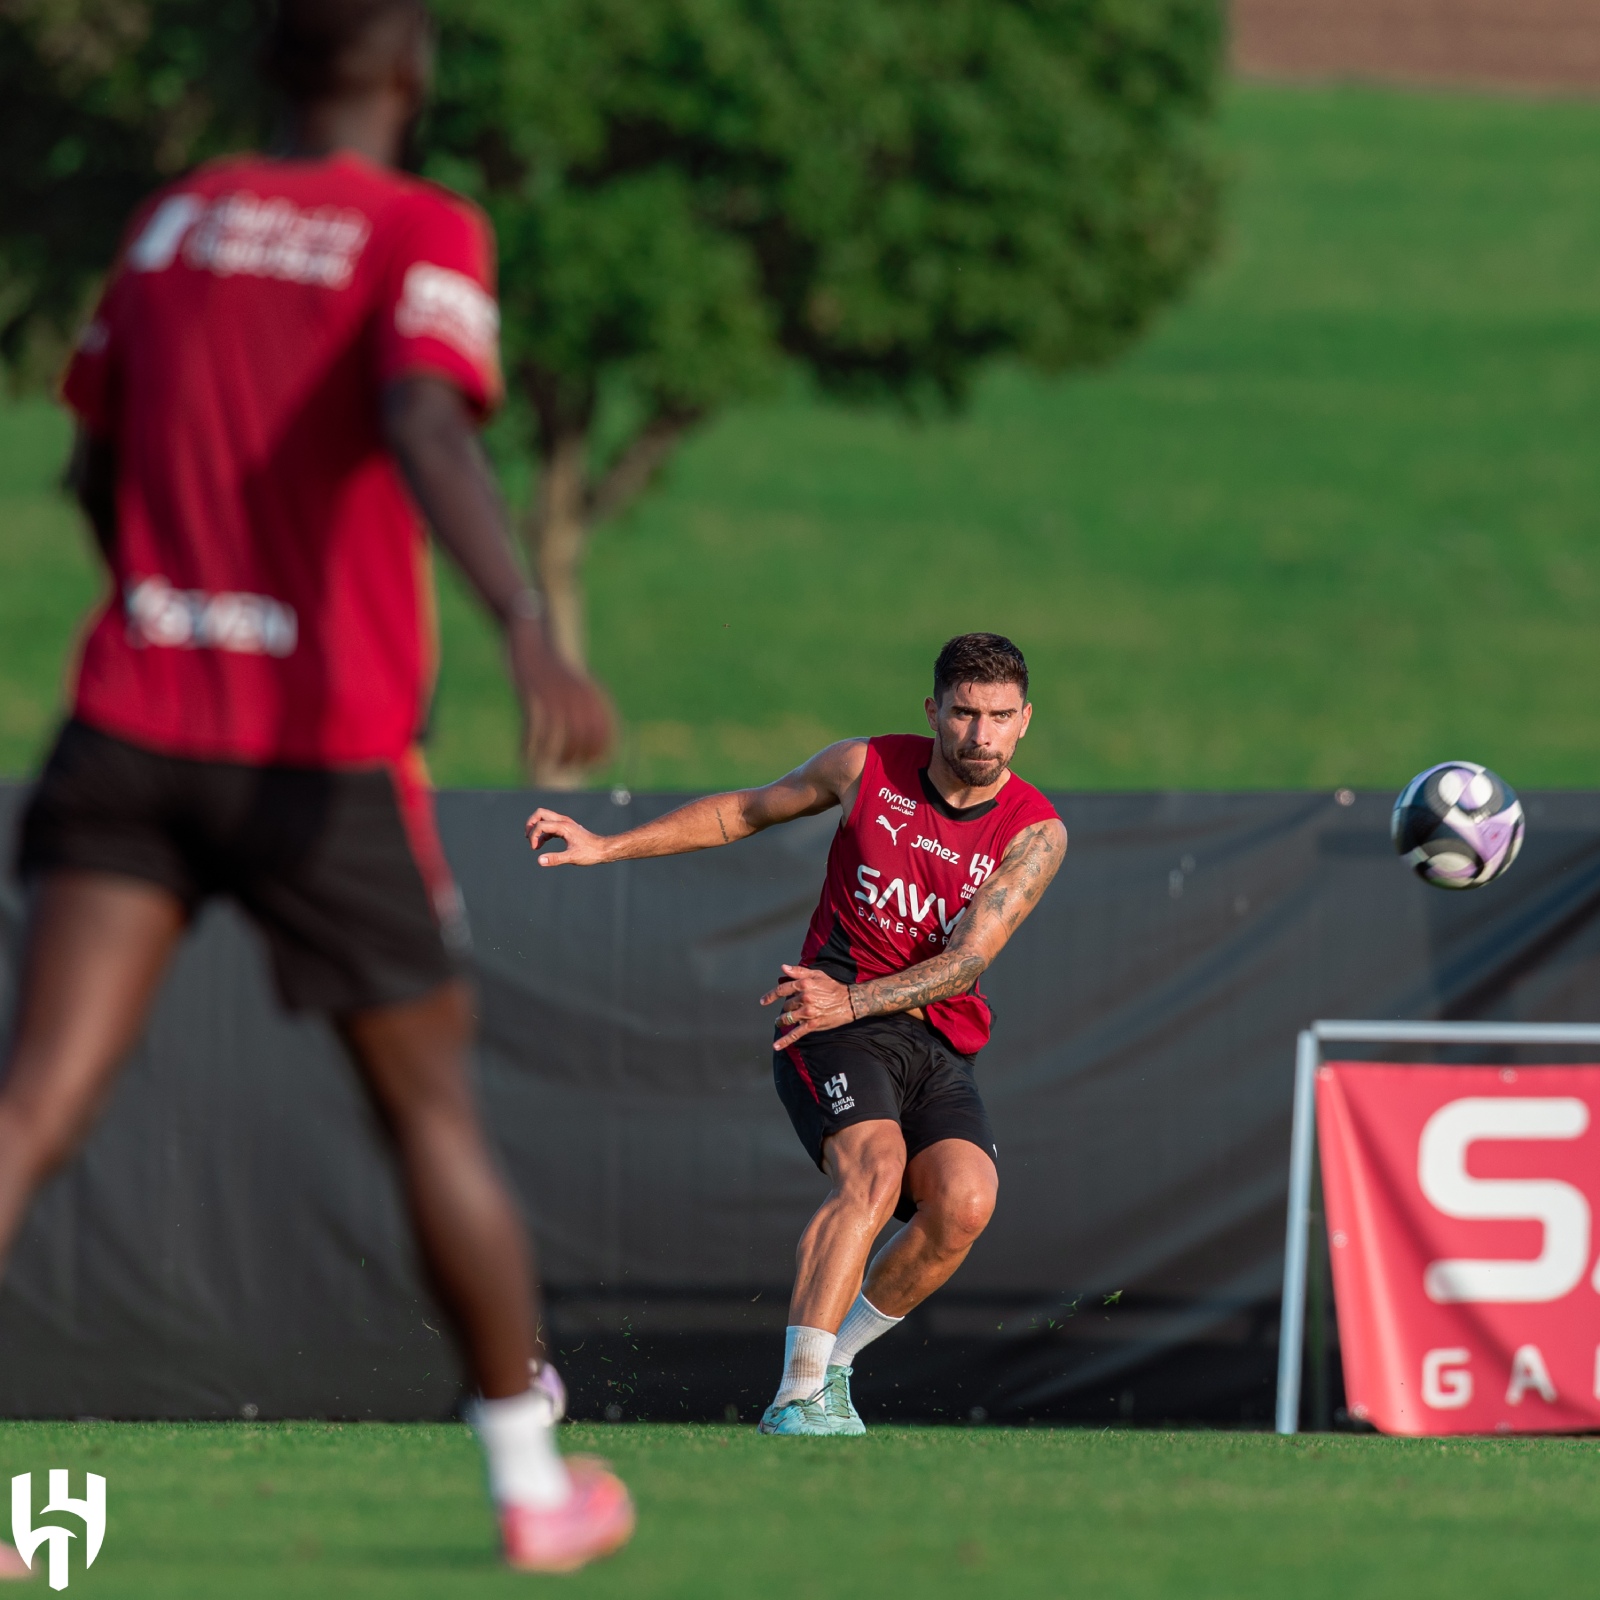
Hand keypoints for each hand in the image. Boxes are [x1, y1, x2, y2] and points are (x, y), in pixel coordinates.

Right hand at [509, 615, 614, 772]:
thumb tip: (592, 747)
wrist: (532, 637)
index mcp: (592, 695)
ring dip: (557, 756)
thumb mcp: (575, 688)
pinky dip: (531, 748)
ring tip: (548, 764)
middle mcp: (578, 696)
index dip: (602, 755)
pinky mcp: (533, 694)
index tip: (592, 766)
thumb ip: (584, 711)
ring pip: (564, 737)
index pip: (606, 733)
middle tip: (565, 766)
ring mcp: (556, 695)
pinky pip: (537, 730)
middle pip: (587, 738)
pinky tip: (525, 755)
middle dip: (577, 758)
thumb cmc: (553, 670)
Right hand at [525, 807, 612, 865]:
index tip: (534, 849)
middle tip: (528, 837)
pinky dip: (543, 833)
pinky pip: (550, 826)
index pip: (540, 825)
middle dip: (530, 824)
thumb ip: (555, 859)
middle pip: (540, 813)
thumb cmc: (590, 853)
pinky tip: (541, 845)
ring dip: (536, 829)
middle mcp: (563, 821)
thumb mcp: (572, 857)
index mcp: (563, 826)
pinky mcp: (566, 829)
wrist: (603, 849)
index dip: (533, 836)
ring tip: (534, 845)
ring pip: (544, 819)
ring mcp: (565, 824)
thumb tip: (539, 860)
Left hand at [761, 964, 854, 1049]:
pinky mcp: (812, 1024)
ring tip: (780, 1022)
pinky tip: (776, 1046)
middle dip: (787, 1007)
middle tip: (792, 1007)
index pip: (782, 990)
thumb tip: (783, 967)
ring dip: (782, 1021)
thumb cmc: (833, 986)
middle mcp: (805, 998)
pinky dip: (785, 1040)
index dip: (771, 996)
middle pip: (786, 1005)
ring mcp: (808, 1012)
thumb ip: (798, 971)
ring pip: (788, 1018)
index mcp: (804, 984)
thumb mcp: (817, 975)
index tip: (763, 1001)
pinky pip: (796, 1033)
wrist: (850, 1001)